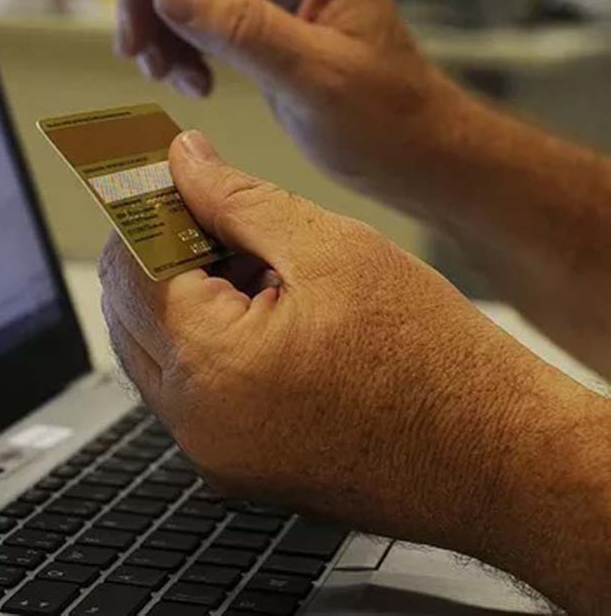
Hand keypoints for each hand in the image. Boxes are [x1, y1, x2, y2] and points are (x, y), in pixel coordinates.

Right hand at [76, 0, 460, 197]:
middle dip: (149, 2)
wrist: (416, 153)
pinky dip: (180, 49)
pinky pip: (199, 18)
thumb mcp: (314, 78)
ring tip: (170, 79)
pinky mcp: (262, 22)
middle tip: (138, 57)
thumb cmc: (387, 118)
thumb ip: (242, 30)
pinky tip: (192, 84)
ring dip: (161, 30)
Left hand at [99, 131, 601, 608]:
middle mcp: (194, 422)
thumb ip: (238, 198)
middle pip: (129, 311)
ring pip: (154, 351)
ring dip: (183, 296)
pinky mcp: (236, 469)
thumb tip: (182, 160)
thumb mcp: (332, 249)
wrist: (500, 460)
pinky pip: (190, 391)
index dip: (147, 208)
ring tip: (259, 265)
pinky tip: (267, 312)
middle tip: (218, 213)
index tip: (171, 174)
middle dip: (162, 251)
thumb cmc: (434, 359)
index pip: (130, 265)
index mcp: (209, 364)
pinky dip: (207, 343)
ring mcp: (212, 455)